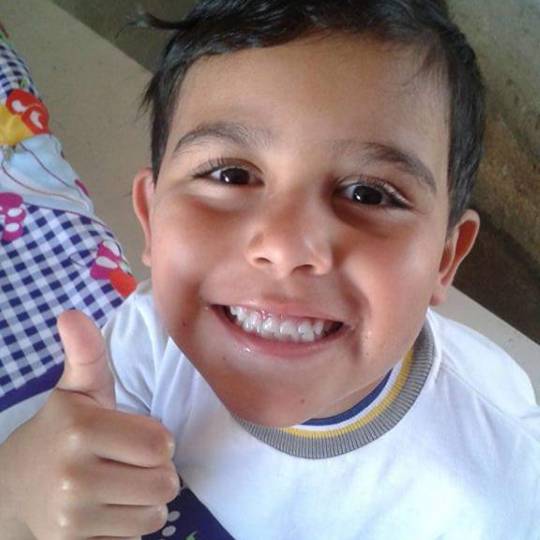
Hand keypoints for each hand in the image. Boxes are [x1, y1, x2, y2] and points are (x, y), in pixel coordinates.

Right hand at [0, 310, 178, 539]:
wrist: (12, 489)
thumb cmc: (59, 432)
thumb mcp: (75, 391)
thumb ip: (85, 354)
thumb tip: (71, 313)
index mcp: (81, 428)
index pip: (161, 444)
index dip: (157, 441)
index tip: (136, 437)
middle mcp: (74, 474)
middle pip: (164, 482)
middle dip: (156, 471)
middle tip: (131, 463)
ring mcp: (72, 516)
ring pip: (154, 514)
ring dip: (147, 500)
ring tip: (121, 485)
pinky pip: (135, 536)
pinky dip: (130, 524)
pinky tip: (108, 510)